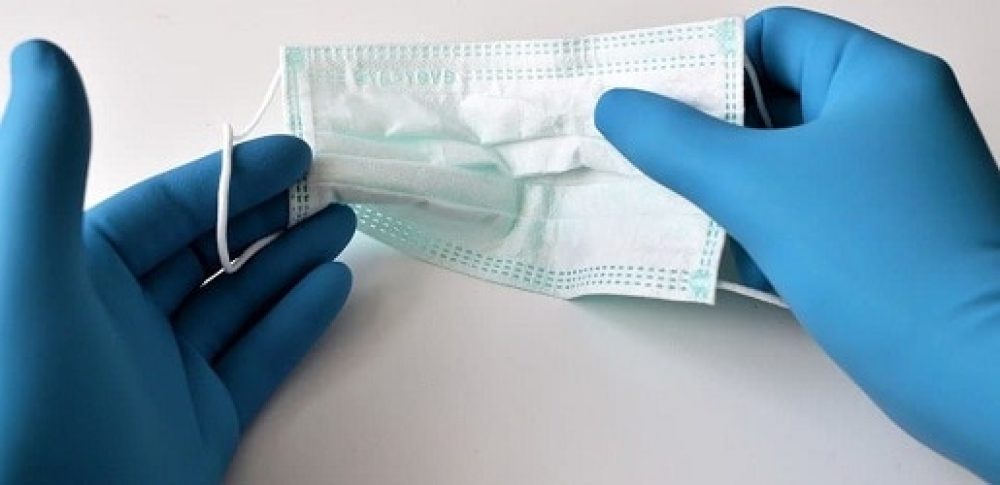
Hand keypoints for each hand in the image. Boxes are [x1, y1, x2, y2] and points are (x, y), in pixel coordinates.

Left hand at [0, 41, 354, 482]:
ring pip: (239, 300)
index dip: (229, 178)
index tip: (292, 154)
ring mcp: (163, 371)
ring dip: (291, 259)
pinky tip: (332, 287)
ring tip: (344, 224)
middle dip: (270, 215)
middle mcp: (119, 316)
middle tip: (330, 188)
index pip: (165, 208)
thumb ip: (44, 168)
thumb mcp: (30, 275)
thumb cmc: (25, 400)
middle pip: (209, 249)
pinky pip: (256, 360)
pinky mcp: (199, 422)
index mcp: (74, 272)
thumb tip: (45, 57)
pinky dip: (296, 322)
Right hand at [596, 7, 999, 479]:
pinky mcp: (882, 241)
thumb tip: (615, 105)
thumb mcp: (758, 188)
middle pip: (775, 101)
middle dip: (704, 133)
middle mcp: (890, 119)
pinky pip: (803, 213)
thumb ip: (677, 142)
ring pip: (784, 164)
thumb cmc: (872, 256)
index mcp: (878, 77)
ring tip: (660, 207)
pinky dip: (757, 227)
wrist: (977, 376)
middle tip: (640, 158)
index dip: (707, 63)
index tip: (649, 105)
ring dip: (723, 186)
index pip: (775, 37)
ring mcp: (889, 184)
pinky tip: (711, 255)